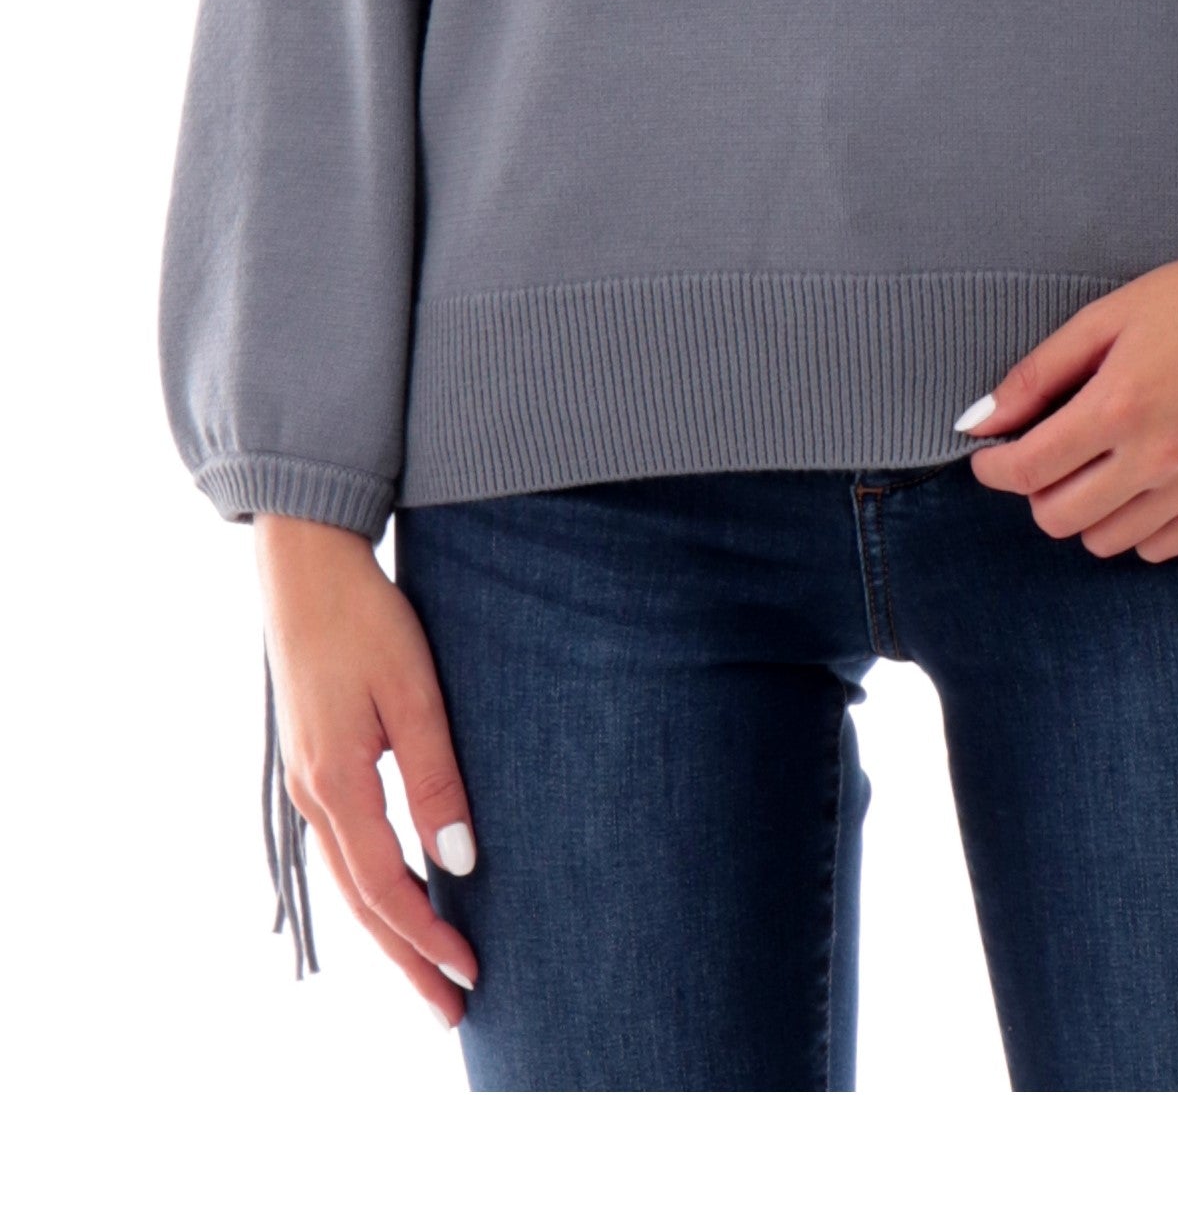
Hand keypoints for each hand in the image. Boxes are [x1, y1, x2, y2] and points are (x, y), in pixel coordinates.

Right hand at [254, 515, 478, 1025]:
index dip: (428, 937)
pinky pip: (342, 848)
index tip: (472, 974)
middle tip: (452, 1010)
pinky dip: (370, 887)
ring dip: (390, 930)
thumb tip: (460, 862)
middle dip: (408, 959)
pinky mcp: (313, 761)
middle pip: (362, 902)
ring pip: (348, 879)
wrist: (307, 564)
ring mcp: (307, 779)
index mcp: (336, 784)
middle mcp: (312, 794)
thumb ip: (437, 779)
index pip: (386, 888)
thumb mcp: (414, 693)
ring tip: (429, 970)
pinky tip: (396, 896)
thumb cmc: (366, 619)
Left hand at [959, 224, 1177, 561]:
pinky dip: (1136, 527)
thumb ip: (1037, 373)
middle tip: (1046, 455)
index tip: (989, 455)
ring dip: (1085, 511)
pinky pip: (1160, 548)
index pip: (1027, 470)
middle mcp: (1157, 458)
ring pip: (1106, 542)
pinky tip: (1137, 485)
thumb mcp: (1106, 318)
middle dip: (1036, 490)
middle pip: (1059, 518)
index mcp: (1118, 406)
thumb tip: (979, 420)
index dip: (993, 467)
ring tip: (1096, 465)